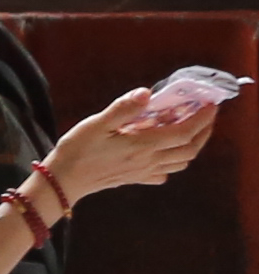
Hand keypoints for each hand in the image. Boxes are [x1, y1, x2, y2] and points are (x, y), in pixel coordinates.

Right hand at [59, 88, 225, 202]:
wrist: (63, 180)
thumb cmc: (78, 150)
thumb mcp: (97, 123)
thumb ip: (123, 108)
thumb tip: (146, 92)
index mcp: (144, 145)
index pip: (184, 132)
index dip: (202, 118)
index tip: (210, 104)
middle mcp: (150, 160)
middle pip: (190, 148)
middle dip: (204, 132)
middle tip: (206, 115)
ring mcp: (144, 171)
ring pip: (181, 162)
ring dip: (193, 146)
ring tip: (191, 131)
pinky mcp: (136, 178)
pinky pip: (165, 173)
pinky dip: (174, 162)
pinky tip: (165, 153)